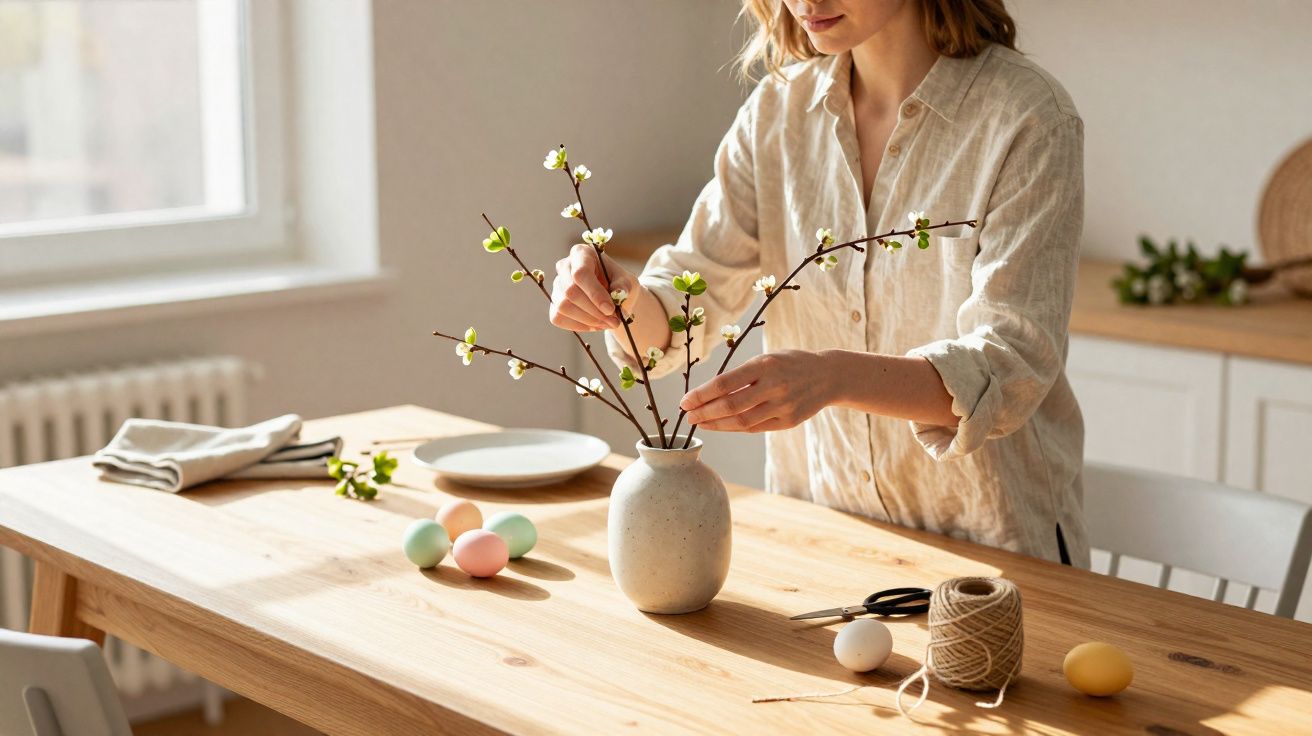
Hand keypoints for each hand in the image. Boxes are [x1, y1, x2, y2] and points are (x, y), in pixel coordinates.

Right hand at [549, 244, 636, 331]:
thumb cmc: (618, 283)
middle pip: (570, 291)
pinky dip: (579, 326)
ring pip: (563, 306)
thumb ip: (623, 286)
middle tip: (614, 321)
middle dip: (593, 311)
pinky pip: (559, 318)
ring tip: (608, 323)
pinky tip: (596, 325)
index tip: (610, 309)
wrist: (613, 297)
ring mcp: (557, 285)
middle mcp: (564, 266)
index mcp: (581, 253)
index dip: (594, 293)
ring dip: (588, 320)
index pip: (581, 273)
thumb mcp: (627, 281)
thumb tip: (618, 294)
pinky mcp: (554, 303)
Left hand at [679, 350, 833, 432]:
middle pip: (730, 405)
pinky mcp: (788, 422)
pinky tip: (721, 425)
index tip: (685, 401)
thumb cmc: (789, 363)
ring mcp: (783, 406)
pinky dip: (735, 427)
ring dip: (716, 424)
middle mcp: (774, 387)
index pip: (724, 383)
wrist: (828, 376)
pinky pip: (755, 427)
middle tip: (687, 416)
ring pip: (741, 421)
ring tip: (700, 423)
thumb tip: (707, 393)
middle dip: (704, 412)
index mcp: (765, 365)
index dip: (701, 395)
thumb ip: (741, 375)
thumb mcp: (767, 358)